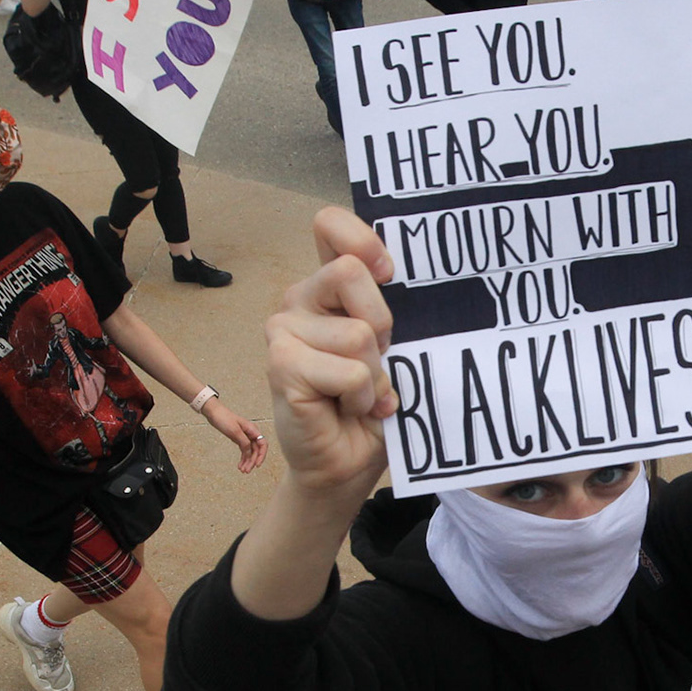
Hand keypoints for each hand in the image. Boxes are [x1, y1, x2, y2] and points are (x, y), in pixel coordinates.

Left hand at [203, 399, 268, 473]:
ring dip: (247, 461)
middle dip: (252, 461)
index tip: (257, 464)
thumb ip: (244, 442)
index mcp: (252, 430)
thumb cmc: (224, 418)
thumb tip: (250, 452)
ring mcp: (245, 436)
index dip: (262, 455)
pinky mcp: (239, 439)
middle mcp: (251, 433)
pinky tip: (240, 465)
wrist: (214, 413)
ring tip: (242, 470)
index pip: (263, 444)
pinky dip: (243, 458)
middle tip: (246, 471)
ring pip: (250, 452)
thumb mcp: (234, 431)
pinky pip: (244, 450)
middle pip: (256, 450)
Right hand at [266, 207, 397, 495]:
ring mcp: (284, 329)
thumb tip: (411, 279)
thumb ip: (394, 310)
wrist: (348, 464)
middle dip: (381, 322)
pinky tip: (349, 407)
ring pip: (358, 333)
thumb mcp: (395, 348)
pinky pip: (349, 370)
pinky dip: (363, 395)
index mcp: (329, 288)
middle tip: (377, 358)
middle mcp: (301, 299)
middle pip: (350, 270)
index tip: (388, 272)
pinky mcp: (280, 363)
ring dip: (376, 373)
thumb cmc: (374, 403)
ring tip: (361, 393)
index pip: (330, 226)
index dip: (362, 239)